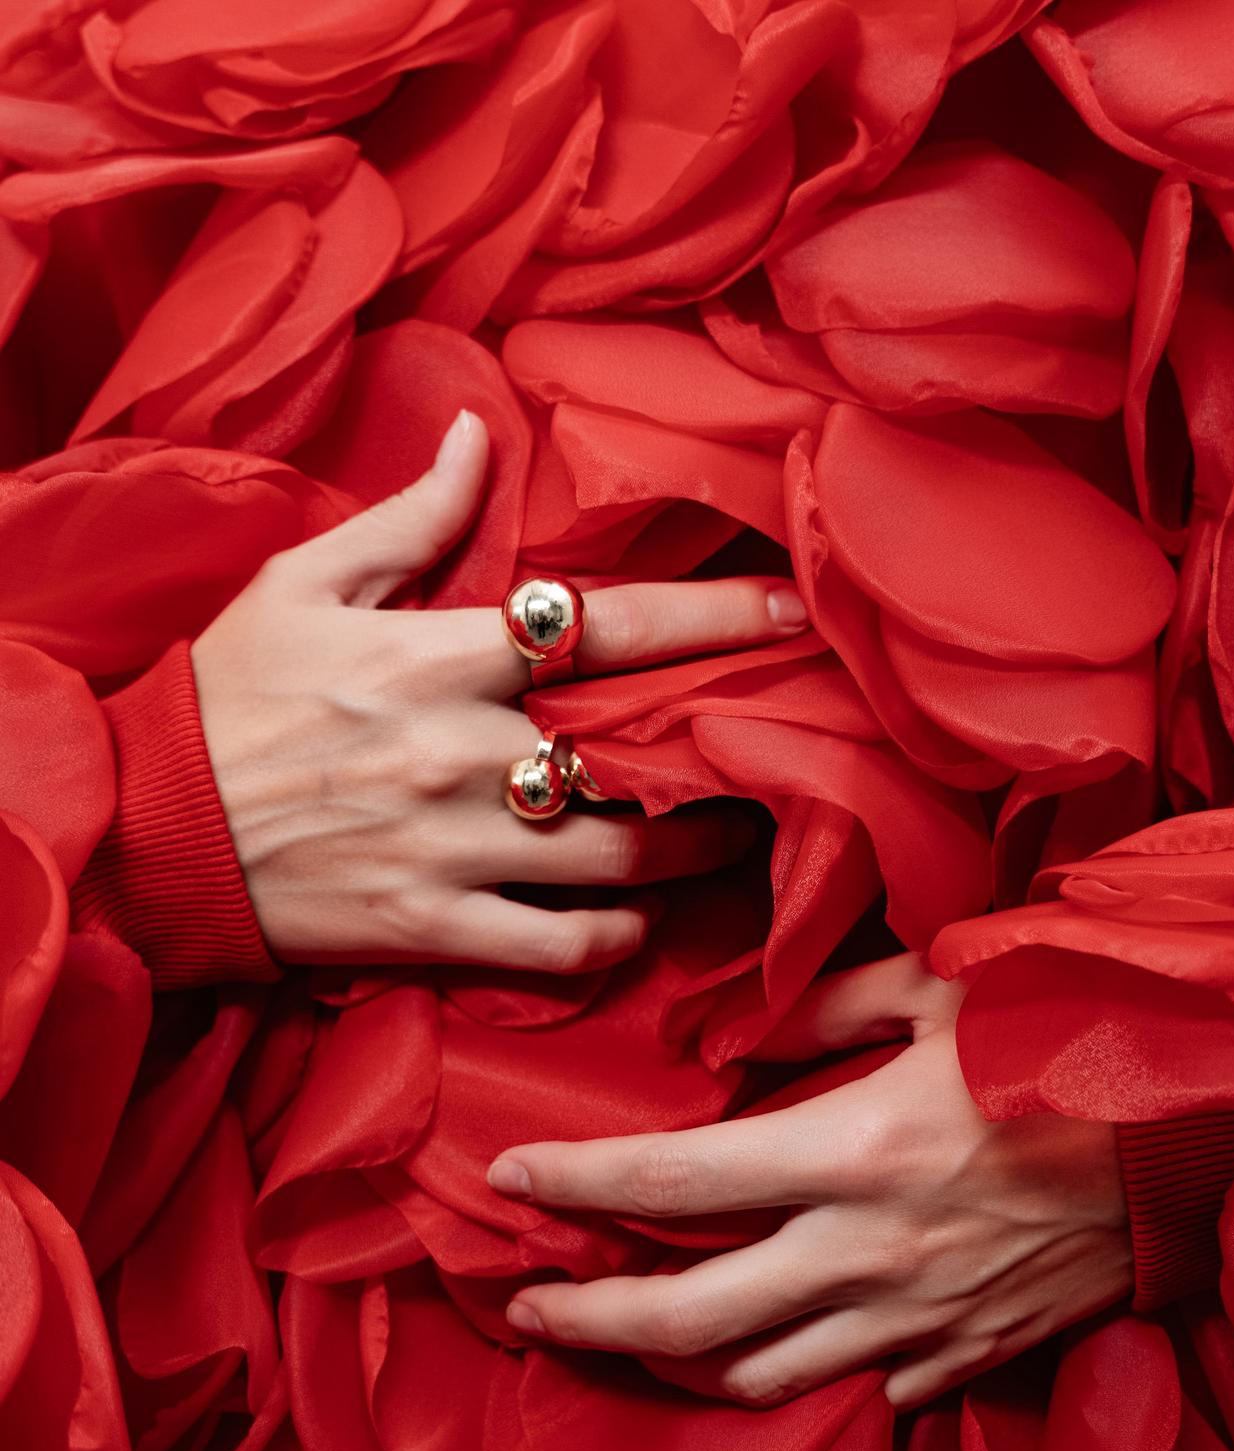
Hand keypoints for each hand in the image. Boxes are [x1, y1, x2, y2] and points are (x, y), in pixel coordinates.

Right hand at [191, 409, 806, 967]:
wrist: (150, 826)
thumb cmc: (228, 696)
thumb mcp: (303, 584)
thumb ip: (409, 518)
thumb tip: (480, 433)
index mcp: (438, 657)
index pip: (605, 627)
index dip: (712, 617)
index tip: (795, 611)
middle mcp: (463, 753)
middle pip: (637, 749)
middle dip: (732, 746)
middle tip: (794, 743)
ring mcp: (452, 849)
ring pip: (618, 855)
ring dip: (696, 848)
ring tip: (737, 832)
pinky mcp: (432, 928)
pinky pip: (559, 946)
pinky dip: (618, 937)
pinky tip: (640, 919)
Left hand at [488, 955, 1133, 1406]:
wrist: (1197, 1145)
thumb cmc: (1068, 1048)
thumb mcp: (939, 993)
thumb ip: (821, 1013)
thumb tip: (732, 1046)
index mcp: (848, 1154)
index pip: (670, 1182)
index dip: (572, 1183)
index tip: (506, 1182)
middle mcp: (863, 1256)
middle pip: (684, 1317)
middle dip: (585, 1316)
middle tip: (524, 1305)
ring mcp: (913, 1322)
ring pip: (754, 1378)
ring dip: (669, 1364)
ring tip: (620, 1336)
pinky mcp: (960, 1358)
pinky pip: (850, 1392)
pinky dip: (789, 1377)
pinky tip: (759, 1353)